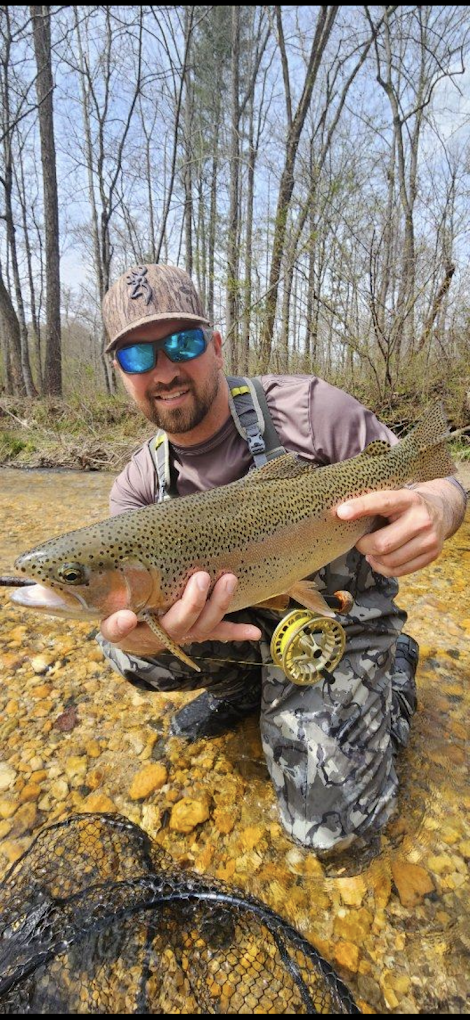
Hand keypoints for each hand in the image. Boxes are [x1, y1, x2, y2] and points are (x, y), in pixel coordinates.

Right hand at [99, 571, 261, 653]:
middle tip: (200, 577)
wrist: (137, 619)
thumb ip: (98, 574)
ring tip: (228, 579)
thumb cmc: (119, 592)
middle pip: (174, 626)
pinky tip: (254, 633)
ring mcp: (179, 633)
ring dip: (218, 604)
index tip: (123, 616)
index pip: (117, 629)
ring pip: (201, 626)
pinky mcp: (196, 630)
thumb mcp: (104, 586)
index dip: (120, 626)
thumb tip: (73, 563)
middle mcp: (153, 634)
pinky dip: (236, 632)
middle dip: (191, 603)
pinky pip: (218, 633)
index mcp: (123, 625)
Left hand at [336, 488, 446, 576]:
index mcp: (408, 499)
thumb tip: (342, 516)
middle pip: (382, 544)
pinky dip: (383, 568)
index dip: (361, 507)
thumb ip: (374, 505)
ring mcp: (429, 539)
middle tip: (360, 541)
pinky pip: (398, 571)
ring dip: (373, 558)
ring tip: (371, 550)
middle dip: (363, 545)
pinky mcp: (432, 555)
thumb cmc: (406, 506)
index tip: (341, 513)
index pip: (382, 502)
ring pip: (389, 561)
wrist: (441, 510)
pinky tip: (380, 559)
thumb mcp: (394, 497)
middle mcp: (421, 520)